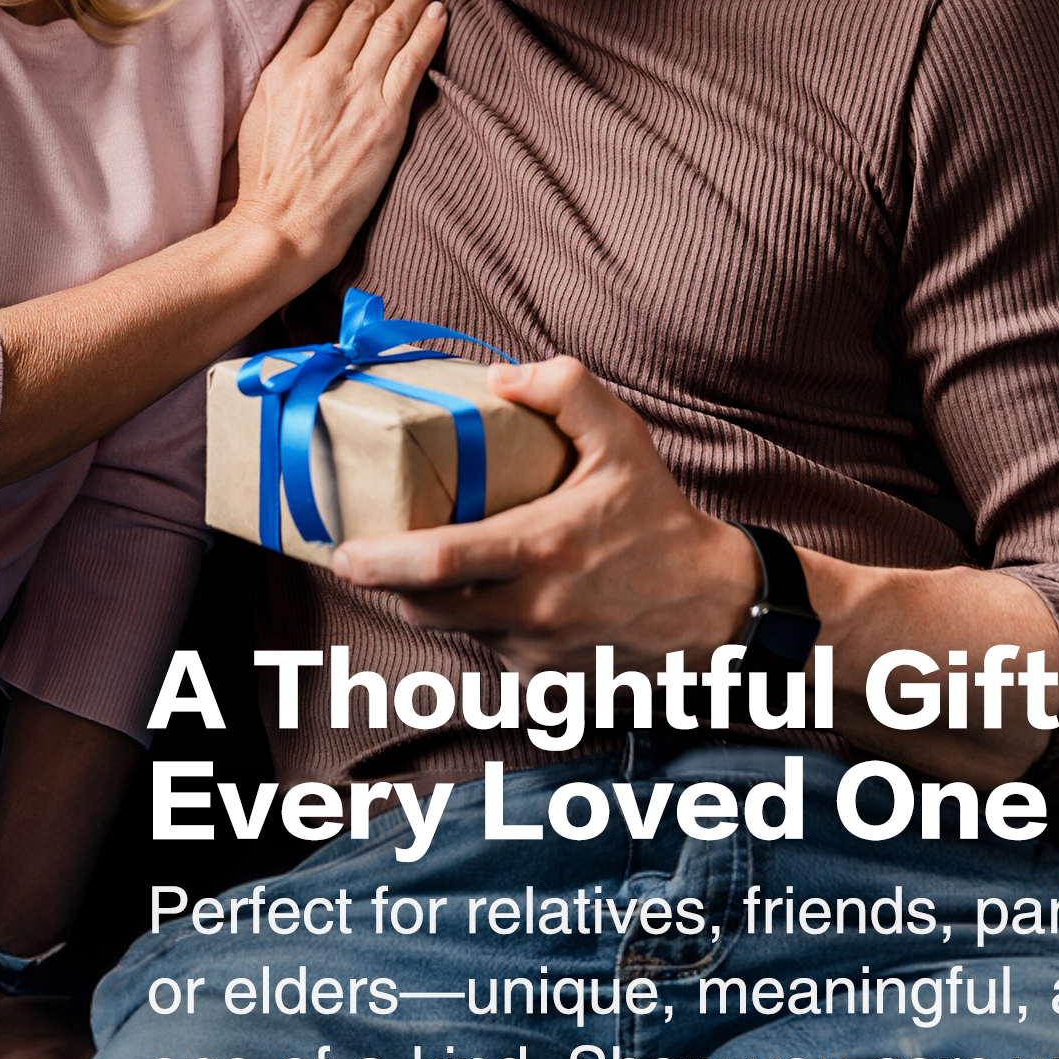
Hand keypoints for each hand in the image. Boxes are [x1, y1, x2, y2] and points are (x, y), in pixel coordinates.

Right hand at [230, 0, 444, 275]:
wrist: (284, 225)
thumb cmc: (267, 181)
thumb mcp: (260, 113)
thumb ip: (286, 75)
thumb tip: (309, 51)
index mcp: (286, 68)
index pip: (326, 9)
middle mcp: (322, 72)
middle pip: (364, 9)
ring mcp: (357, 93)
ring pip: (392, 27)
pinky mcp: (386, 119)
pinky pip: (413, 63)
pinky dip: (428, 33)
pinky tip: (440, 12)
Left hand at [330, 356, 756, 674]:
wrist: (715, 606)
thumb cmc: (660, 517)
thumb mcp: (623, 439)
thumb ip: (566, 390)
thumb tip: (498, 377)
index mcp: (543, 548)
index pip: (441, 564)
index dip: (382, 562)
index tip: (342, 553)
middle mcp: (534, 609)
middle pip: (426, 608)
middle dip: (389, 584)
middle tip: (370, 555)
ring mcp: (537, 652)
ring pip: (456, 630)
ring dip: (437, 601)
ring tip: (441, 565)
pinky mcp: (544, 681)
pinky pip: (490, 653)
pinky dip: (482, 626)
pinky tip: (503, 597)